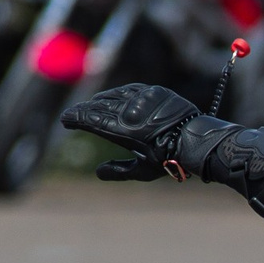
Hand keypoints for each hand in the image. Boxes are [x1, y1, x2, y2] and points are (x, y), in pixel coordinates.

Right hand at [60, 83, 202, 180]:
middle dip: (84, 110)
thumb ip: (119, 171)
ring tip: (91, 106)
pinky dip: (119, 94)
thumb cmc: (170, 160)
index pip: (92, 120)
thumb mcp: (143, 171)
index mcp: (123, 130)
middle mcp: (130, 111)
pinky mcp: (154, 91)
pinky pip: (130, 89)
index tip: (65, 119)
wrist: (197, 141)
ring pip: (114, 96)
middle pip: (99, 107)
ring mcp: (142, 99)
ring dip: (100, 101)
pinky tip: (113, 97)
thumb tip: (99, 173)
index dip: (76, 118)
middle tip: (73, 115)